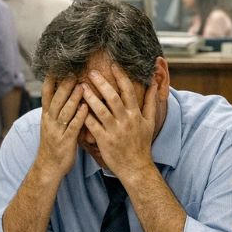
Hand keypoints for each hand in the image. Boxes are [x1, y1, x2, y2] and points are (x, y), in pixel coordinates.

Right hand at [34, 76, 88, 178]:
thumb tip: (64, 94)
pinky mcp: (66, 141)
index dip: (50, 80)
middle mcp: (50, 121)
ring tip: (81, 85)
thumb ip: (57, 110)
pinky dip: (79, 116)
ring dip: (73, 98)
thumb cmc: (53, 144)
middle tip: (72, 71)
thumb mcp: (51, 125)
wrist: (48, 167)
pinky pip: (73, 127)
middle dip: (63, 85)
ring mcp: (57, 131)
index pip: (46, 94)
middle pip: (56, 99)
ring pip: (64, 111)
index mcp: (46, 116)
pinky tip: (85, 107)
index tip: (55, 66)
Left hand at [79, 65, 158, 180]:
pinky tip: (77, 107)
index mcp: (136, 114)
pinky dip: (85, 116)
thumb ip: (151, 102)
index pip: (128, 91)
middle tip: (91, 72)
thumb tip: (154, 84)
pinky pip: (93, 126)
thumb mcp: (149, 123)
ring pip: (101, 110)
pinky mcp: (104, 141)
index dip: (120, 76)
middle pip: (113, 97)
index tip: (113, 64)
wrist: (136, 167)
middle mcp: (125, 120)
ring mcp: (114, 131)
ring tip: (80, 87)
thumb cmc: (142, 144)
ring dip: (90, 97)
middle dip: (102, 83)